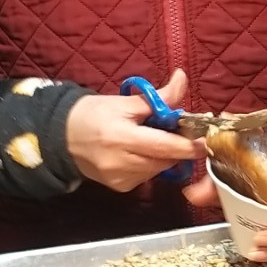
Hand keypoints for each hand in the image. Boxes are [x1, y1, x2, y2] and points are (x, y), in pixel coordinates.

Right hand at [64, 69, 217, 201]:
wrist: (60, 137)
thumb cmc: (93, 114)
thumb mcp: (125, 101)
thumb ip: (159, 97)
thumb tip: (182, 79)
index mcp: (122, 137)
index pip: (166, 146)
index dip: (191, 144)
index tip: (206, 138)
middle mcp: (122, 163)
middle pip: (166, 159)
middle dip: (177, 145)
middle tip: (175, 129)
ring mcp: (121, 179)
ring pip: (159, 168)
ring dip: (163, 155)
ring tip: (148, 138)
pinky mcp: (120, 187)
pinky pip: (147, 176)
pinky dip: (149, 164)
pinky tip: (136, 153)